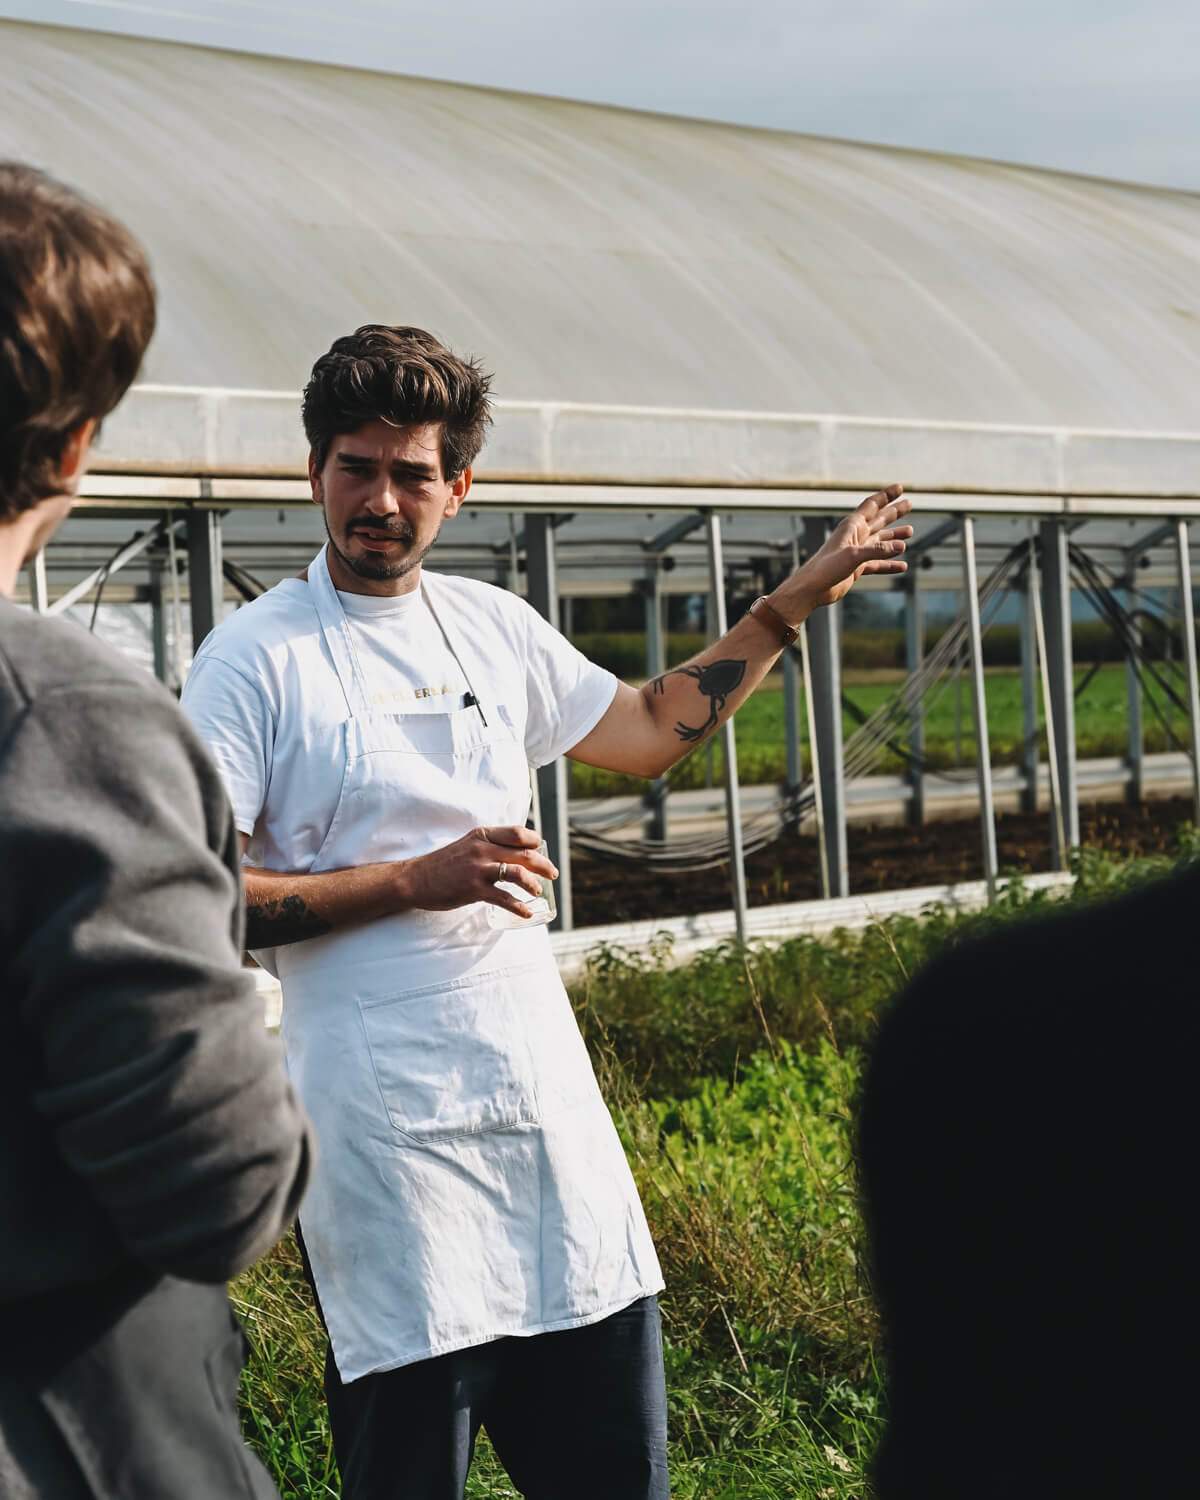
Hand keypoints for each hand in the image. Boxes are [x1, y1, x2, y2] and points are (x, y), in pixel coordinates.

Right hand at [398, 825, 557, 918]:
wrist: (415, 879)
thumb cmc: (442, 864)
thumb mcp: (466, 845)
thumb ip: (487, 845)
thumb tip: (512, 852)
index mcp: (482, 835)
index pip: (517, 832)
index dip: (534, 840)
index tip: (541, 848)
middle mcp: (482, 849)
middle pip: (524, 852)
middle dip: (543, 864)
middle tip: (552, 874)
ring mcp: (478, 869)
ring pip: (517, 872)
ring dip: (533, 883)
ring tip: (539, 891)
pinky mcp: (474, 889)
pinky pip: (503, 897)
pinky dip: (518, 906)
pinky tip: (526, 913)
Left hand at [773, 483, 911, 618]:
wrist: (811, 589)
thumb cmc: (826, 568)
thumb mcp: (852, 556)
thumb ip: (877, 550)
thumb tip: (901, 545)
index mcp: (851, 527)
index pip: (872, 505)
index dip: (886, 495)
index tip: (900, 487)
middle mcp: (854, 536)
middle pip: (879, 520)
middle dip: (894, 512)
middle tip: (909, 503)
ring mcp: (856, 552)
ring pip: (880, 541)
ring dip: (894, 536)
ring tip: (910, 531)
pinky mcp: (856, 567)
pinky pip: (877, 563)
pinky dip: (889, 563)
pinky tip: (902, 566)